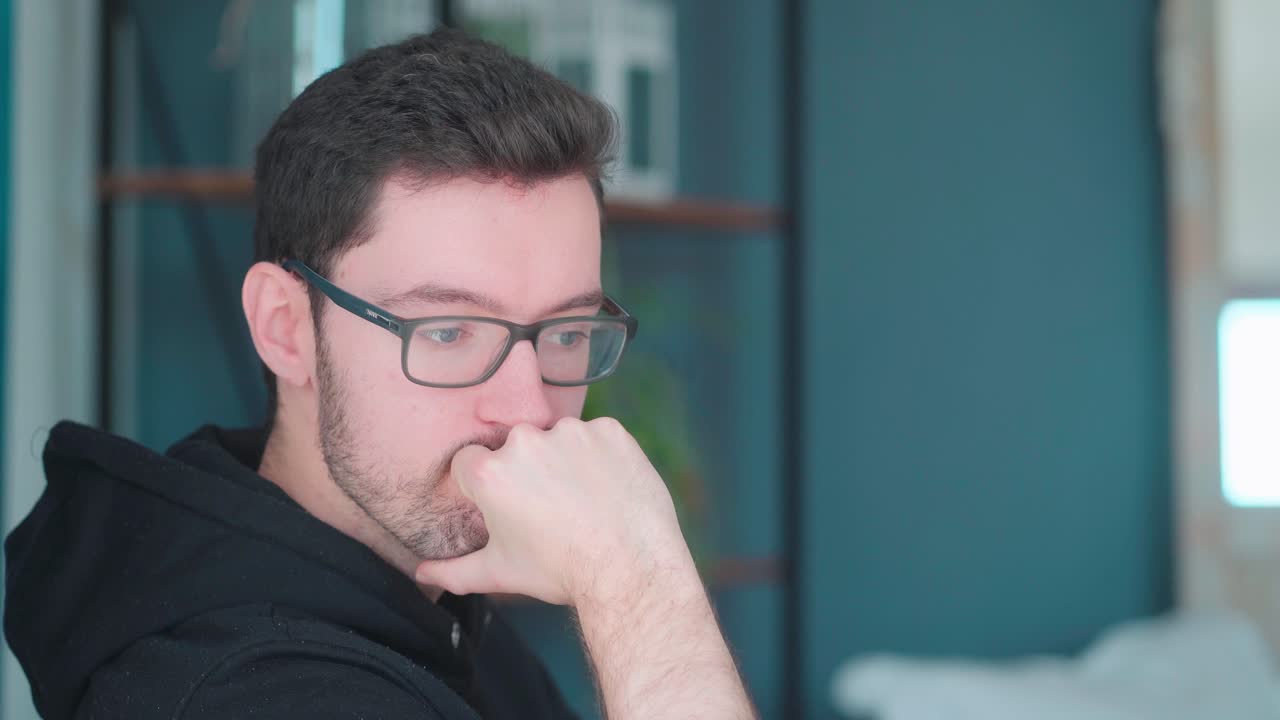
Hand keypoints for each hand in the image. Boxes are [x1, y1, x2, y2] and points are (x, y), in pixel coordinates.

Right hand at [414, 417, 689, 605]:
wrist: (630, 568)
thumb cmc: (560, 570)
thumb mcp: (500, 572)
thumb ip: (454, 570)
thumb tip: (421, 575)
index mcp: (491, 472)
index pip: (470, 462)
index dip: (485, 486)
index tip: (506, 506)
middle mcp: (527, 441)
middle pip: (516, 447)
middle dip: (527, 471)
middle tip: (550, 509)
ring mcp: (572, 431)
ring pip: (558, 439)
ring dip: (565, 461)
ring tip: (583, 501)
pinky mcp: (610, 430)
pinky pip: (597, 436)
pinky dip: (601, 457)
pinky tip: (608, 489)